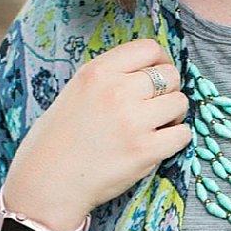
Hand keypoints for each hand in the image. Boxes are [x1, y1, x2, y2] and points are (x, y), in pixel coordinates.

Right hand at [0, 37, 190, 230]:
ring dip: (174, 115)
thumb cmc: (58, 141)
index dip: (161, 61)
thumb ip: (110, 79)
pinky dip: (176, 139)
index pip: (148, 48)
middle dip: (169, 90)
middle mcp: (117, 91)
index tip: (158, 75)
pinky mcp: (145, 151)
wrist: (48, 183)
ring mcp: (133, 121)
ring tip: (157, 127)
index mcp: (98, 72)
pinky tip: (159, 144)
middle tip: (156, 106)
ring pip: (180, 103)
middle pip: (170, 75)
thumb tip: (147, 73)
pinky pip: (182, 134)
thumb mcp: (76, 92)